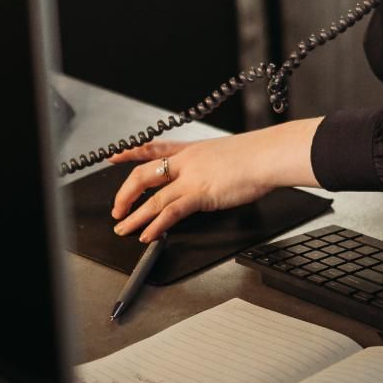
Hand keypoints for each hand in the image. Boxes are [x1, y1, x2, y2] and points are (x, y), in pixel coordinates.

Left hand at [108, 120, 318, 243]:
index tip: (114, 155)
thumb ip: (211, 168)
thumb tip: (210, 180)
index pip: (154, 148)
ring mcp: (191, 177)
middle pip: (144, 174)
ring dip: (135, 216)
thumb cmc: (257, 155)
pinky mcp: (200, 193)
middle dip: (126, 193)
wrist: (268, 155)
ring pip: (153, 198)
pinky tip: (148, 234)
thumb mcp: (227, 155)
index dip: (131, 152)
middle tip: (118, 209)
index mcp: (192, 150)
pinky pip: (170, 211)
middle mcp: (187, 161)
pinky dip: (156, 225)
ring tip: (124, 229)